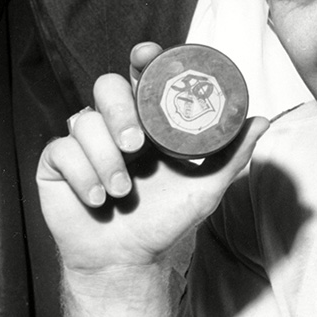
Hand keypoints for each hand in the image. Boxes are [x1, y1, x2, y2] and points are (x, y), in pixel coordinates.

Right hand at [37, 42, 268, 277]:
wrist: (126, 260)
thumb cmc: (163, 222)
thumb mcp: (205, 188)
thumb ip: (231, 155)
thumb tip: (259, 120)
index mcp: (146, 123)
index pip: (141, 78)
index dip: (142, 61)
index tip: (146, 56)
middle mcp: (113, 125)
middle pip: (106, 86)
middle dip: (120, 110)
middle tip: (134, 145)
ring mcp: (83, 142)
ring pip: (83, 120)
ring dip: (105, 157)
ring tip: (120, 191)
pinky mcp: (56, 163)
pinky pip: (61, 150)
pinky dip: (82, 174)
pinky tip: (96, 199)